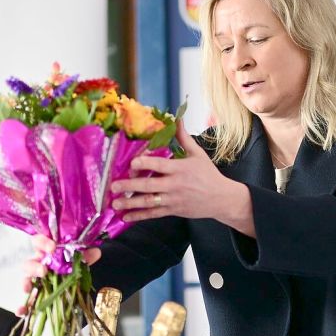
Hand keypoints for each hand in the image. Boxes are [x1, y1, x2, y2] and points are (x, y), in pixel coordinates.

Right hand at [17, 235, 100, 315]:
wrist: (74, 282)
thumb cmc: (71, 266)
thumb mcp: (80, 260)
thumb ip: (86, 256)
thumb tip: (95, 252)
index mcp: (46, 253)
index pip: (39, 242)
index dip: (43, 243)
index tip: (52, 247)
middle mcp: (38, 265)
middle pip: (29, 263)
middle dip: (34, 266)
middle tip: (44, 271)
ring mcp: (35, 281)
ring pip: (25, 279)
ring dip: (26, 283)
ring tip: (28, 288)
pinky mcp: (35, 296)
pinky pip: (26, 302)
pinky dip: (22, 307)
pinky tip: (22, 311)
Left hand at [110, 119, 255, 234]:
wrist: (221, 198)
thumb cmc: (208, 174)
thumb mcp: (198, 154)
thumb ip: (183, 137)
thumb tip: (176, 118)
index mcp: (180, 169)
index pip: (160, 165)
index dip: (145, 164)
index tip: (132, 163)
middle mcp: (175, 185)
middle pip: (150, 185)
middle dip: (130, 186)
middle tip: (114, 185)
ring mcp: (173, 200)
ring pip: (149, 202)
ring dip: (131, 203)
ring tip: (115, 203)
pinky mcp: (173, 210)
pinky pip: (154, 214)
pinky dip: (139, 216)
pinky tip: (126, 217)